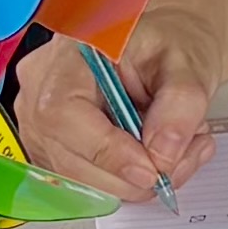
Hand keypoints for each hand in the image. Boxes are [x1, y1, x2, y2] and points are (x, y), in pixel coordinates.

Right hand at [8, 20, 216, 203]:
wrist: (163, 51)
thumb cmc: (167, 46)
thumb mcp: (187, 64)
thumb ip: (180, 105)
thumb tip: (162, 155)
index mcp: (67, 54)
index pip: (64, 113)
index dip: (108, 151)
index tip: (151, 170)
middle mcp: (40, 89)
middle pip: (70, 157)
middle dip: (132, 176)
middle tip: (182, 159)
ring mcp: (40, 124)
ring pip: (81, 178)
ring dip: (135, 182)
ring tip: (178, 151)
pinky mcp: (54, 149)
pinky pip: (87, 181)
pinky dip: (127, 181)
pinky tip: (157, 157)